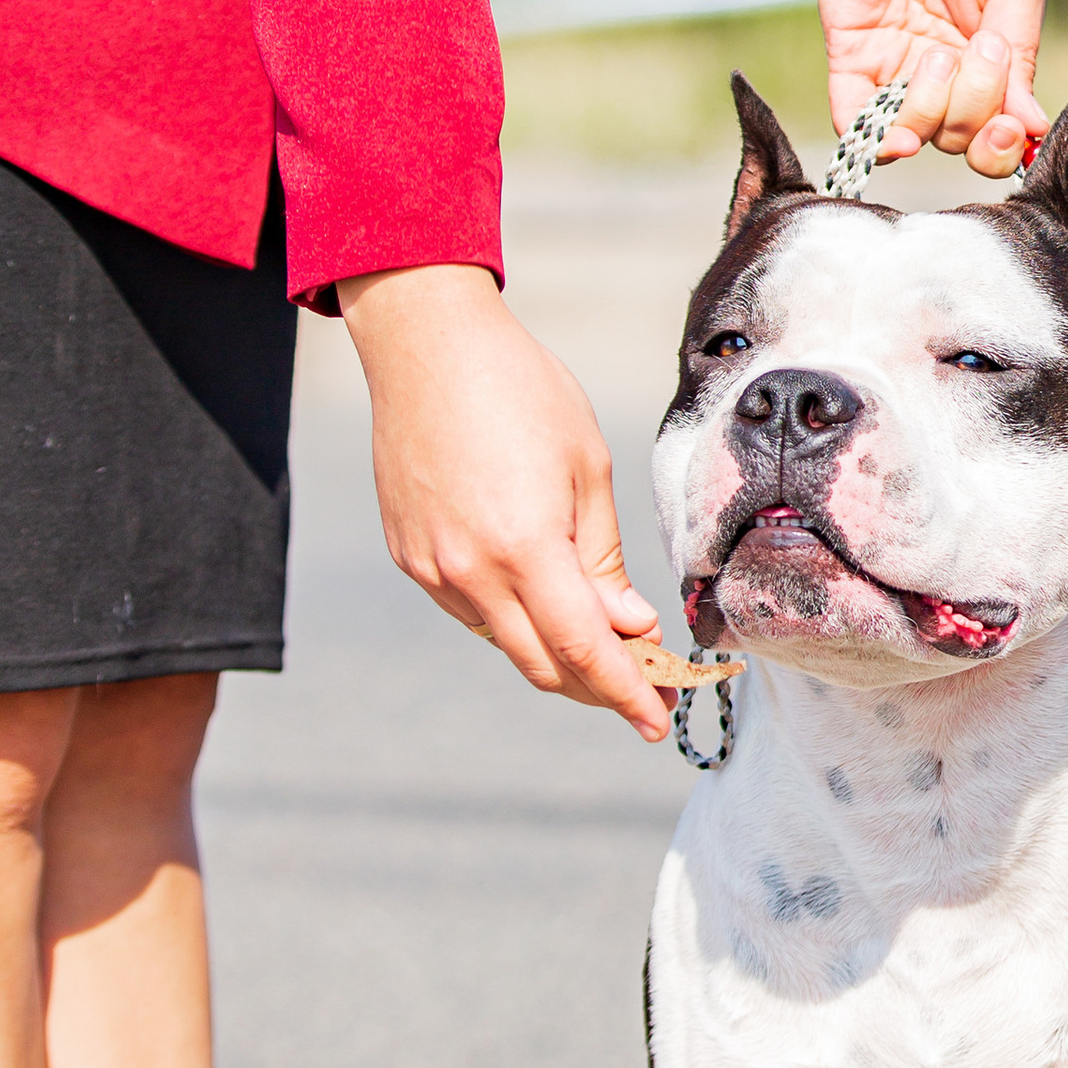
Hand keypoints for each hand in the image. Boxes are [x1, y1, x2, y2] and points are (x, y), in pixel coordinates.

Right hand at [337, 267, 669, 735]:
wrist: (427, 346)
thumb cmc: (520, 391)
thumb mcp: (585, 468)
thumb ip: (603, 558)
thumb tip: (628, 625)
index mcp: (524, 548)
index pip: (585, 650)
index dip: (627, 693)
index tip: (657, 721)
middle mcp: (469, 571)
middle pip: (543, 666)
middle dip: (599, 688)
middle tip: (646, 689)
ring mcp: (432, 568)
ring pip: (506, 643)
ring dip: (557, 655)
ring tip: (606, 642)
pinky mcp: (409, 556)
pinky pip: (472, 612)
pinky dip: (515, 621)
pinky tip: (545, 601)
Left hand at [768, 0, 1047, 175]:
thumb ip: (1022, 49)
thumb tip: (1033, 125)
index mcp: (990, 60)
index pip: (998, 133)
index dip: (1005, 145)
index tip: (1014, 126)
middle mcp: (944, 73)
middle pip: (958, 137)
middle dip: (973, 111)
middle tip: (977, 54)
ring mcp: (896, 66)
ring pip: (911, 133)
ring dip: (930, 110)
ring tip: (935, 55)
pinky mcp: (851, 53)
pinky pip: (854, 118)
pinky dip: (872, 139)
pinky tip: (892, 136)